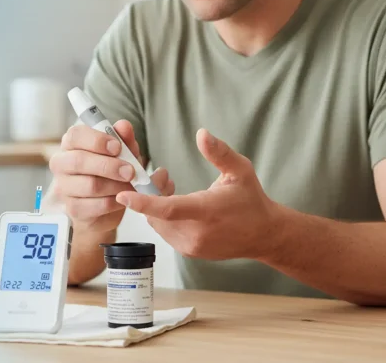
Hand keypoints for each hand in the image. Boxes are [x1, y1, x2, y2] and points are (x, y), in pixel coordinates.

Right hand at [49, 120, 174, 232]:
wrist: (106, 204)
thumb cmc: (111, 172)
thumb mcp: (122, 153)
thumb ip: (124, 139)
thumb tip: (124, 126)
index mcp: (71, 144)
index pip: (75, 136)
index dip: (97, 140)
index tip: (117, 147)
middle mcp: (61, 164)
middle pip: (79, 161)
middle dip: (109, 166)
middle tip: (130, 171)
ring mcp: (64, 188)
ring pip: (90, 185)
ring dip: (116, 185)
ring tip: (130, 185)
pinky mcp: (73, 208)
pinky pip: (95, 205)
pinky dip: (114, 202)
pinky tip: (122, 198)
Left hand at [115, 129, 281, 259]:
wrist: (264, 235)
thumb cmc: (250, 200)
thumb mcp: (240, 170)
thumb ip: (219, 152)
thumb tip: (202, 133)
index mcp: (206, 212)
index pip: (168, 209)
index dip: (143, 202)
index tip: (122, 195)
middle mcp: (196, 233)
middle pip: (156, 214)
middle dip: (151, 195)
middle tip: (163, 178)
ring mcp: (191, 246)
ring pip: (157, 224)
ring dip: (157, 208)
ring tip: (172, 191)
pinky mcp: (188, 252)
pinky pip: (165, 232)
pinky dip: (164, 219)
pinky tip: (177, 207)